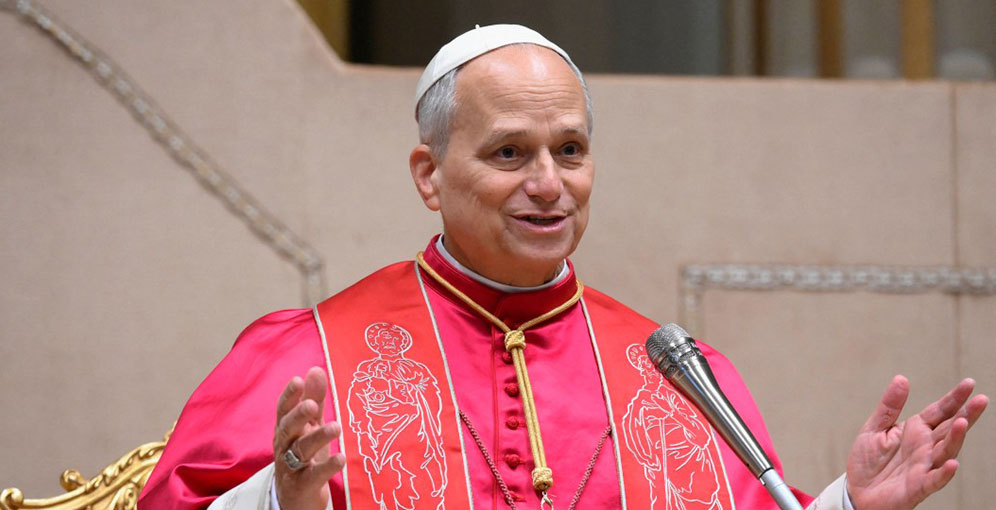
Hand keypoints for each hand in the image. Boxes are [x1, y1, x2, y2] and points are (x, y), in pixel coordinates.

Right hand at [273, 367, 346, 509]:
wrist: (296, 497)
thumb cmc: (303, 455)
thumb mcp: (309, 426)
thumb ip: (313, 399)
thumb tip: (315, 369)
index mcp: (286, 429)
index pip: (283, 410)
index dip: (289, 396)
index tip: (298, 380)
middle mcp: (285, 446)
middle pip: (288, 428)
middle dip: (298, 416)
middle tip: (311, 404)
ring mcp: (291, 467)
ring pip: (300, 451)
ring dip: (317, 438)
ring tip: (336, 427)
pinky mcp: (302, 486)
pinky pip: (313, 476)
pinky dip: (326, 467)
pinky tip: (340, 458)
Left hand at [846, 375, 987, 509]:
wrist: (857, 492)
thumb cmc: (868, 461)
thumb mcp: (874, 428)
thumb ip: (889, 406)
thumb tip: (901, 379)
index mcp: (916, 430)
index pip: (939, 412)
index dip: (954, 399)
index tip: (969, 384)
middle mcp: (925, 447)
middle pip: (949, 429)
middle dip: (965, 415)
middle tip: (981, 400)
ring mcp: (924, 467)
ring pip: (945, 451)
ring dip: (955, 439)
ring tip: (962, 423)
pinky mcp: (918, 486)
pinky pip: (934, 480)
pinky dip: (944, 473)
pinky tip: (953, 463)